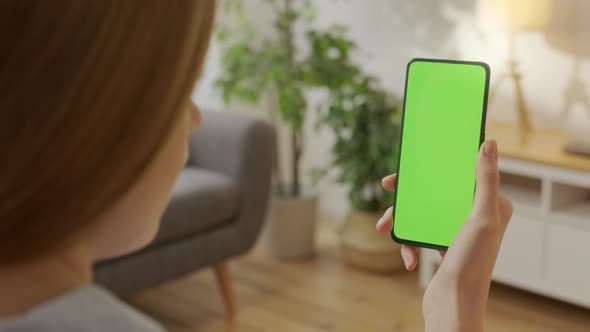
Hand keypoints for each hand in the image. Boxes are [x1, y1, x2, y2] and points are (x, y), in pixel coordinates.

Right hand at [376, 140, 512, 331]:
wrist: (454, 305)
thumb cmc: (472, 264)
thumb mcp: (482, 218)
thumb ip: (486, 180)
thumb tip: (489, 144)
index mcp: (489, 205)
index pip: (460, 173)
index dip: (436, 165)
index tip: (412, 163)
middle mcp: (474, 216)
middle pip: (435, 191)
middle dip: (409, 194)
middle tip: (387, 186)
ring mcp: (456, 231)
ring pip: (422, 213)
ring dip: (402, 220)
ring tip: (384, 228)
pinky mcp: (442, 246)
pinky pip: (419, 235)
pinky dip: (409, 245)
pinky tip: (410, 258)